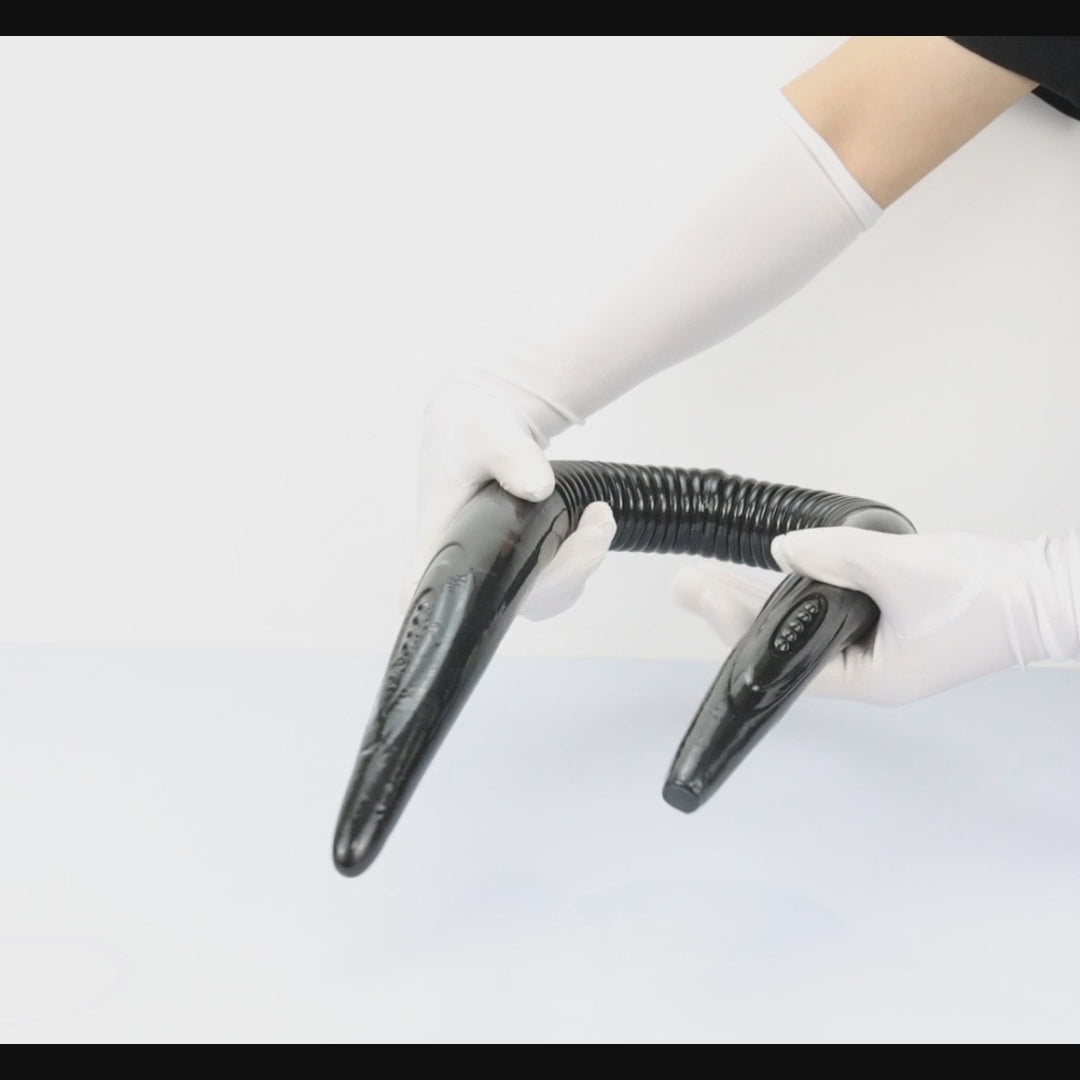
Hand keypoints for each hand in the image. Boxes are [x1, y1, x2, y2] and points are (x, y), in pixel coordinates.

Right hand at [407, 371, 614, 619]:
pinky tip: (593, 523)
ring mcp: (495, 574)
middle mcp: (465, 570)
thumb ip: (510, 457)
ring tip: (600, 518)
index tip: (532, 571)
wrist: (485, 426)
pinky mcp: (520, 569)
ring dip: (581, 565)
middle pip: (514, 603)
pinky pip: (556, 585)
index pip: (447, 597)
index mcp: (440, 544)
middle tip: (597, 526)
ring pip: (542, 598)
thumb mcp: (488, 434)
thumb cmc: (470, 431)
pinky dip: (581, 560)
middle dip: (566, 571)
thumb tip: (539, 487)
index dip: (481, 604)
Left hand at [674, 527, 1079, 705]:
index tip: (701, 594)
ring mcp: (878, 651)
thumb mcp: (900, 568)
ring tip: (707, 579)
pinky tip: (769, 576)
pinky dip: (797, 594)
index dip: (736, 625)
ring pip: (803, 628)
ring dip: (759, 601)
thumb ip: (835, 556)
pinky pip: (829, 613)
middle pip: (785, 645)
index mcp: (868, 678)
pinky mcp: (888, 626)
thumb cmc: (984, 593)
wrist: (1046, 591)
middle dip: (733, 611)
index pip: (783, 659)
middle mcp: (866, 672)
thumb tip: (782, 551)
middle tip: (686, 584)